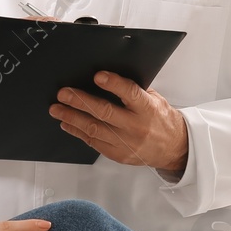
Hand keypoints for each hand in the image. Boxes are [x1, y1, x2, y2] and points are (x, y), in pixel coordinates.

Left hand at [50, 71, 188, 174]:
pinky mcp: (118, 154)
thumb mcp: (155, 100)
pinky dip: (77, 132)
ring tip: (57, 109)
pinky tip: (67, 124)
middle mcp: (136, 126)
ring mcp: (126, 143)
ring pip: (94, 129)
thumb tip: (109, 76)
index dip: (113, 84)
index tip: (98, 76)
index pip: (130, 93)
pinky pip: (93, 142)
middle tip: (64, 93)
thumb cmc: (161, 120)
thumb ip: (135, 90)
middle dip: (81, 102)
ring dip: (72, 118)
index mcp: (147, 109)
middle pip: (104, 112)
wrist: (173, 148)